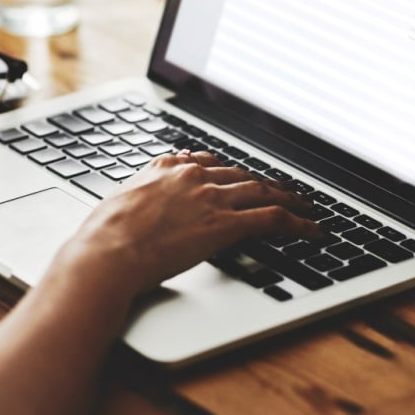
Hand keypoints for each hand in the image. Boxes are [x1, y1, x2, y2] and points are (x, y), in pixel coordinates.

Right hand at [50, 151, 319, 298]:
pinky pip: (272, 218)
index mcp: (165, 168)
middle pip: (240, 175)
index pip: (206, 162)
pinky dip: (298, 223)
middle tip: (283, 192)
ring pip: (263, 191)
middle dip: (264, 184)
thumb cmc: (102, 236)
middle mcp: (192, 177)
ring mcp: (211, 198)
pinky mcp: (225, 224)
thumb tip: (135, 200)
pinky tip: (312, 230)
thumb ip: (136, 194)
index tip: (238, 177)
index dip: (227, 171)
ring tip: (307, 208)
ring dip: (290, 200)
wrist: (106, 253)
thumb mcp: (117, 202)